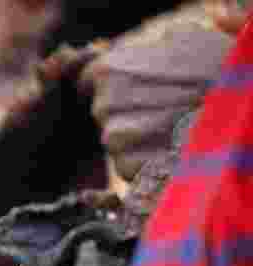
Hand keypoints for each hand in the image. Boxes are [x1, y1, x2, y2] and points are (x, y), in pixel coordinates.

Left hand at [79, 16, 232, 180]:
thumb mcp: (183, 41)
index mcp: (107, 70)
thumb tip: (141, 52)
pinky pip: (129, 163)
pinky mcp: (127, 166)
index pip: (89, 79)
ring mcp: (114, 138)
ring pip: (117, 138)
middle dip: (126, 110)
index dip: (112, 83)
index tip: (131, 88)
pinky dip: (146, 159)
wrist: (233, 107)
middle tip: (162, 107)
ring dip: (138, 135)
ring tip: (171, 127)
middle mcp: (104, 105)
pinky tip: (170, 147)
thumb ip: (148, 49)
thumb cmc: (213, 71)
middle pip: (104, 111)